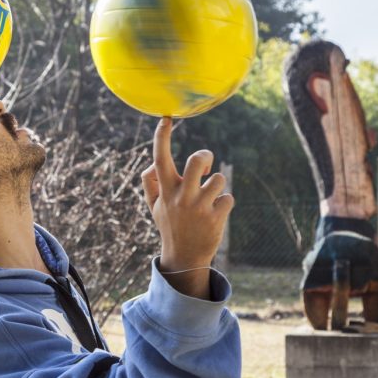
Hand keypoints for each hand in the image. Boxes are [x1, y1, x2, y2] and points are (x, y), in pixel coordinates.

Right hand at [141, 117, 233, 296]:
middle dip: (206, 155)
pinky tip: (215, 215)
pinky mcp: (215, 218)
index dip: (162, 137)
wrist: (184, 258)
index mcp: (165, 191)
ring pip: (219, 179)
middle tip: (206, 166)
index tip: (166, 118)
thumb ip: (150, 182)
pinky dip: (224, 203)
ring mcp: (198, 208)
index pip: (160, 159)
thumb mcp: (154, 206)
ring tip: (209, 199)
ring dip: (217, 187)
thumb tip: (154, 163)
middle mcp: (181, 197)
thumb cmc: (170, 225)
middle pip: (198, 160)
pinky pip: (228, 197)